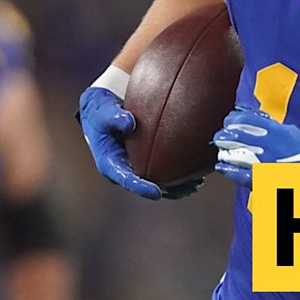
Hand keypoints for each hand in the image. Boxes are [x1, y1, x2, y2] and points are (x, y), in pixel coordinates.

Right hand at [78, 87, 202, 199]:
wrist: (105, 108)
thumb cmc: (101, 110)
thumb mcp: (101, 110)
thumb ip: (112, 116)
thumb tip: (129, 122)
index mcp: (110, 162)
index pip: (125, 179)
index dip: (141, 186)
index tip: (156, 191)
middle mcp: (125, 168)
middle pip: (147, 185)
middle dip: (167, 190)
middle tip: (187, 187)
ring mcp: (137, 164)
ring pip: (159, 181)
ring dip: (178, 185)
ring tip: (197, 182)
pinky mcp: (148, 158)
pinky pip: (166, 168)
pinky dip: (181, 170)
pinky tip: (198, 168)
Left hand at [214, 107, 299, 188]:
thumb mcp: (291, 133)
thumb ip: (272, 124)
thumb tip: (254, 115)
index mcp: (275, 131)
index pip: (245, 119)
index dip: (233, 119)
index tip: (229, 121)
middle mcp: (266, 144)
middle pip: (235, 135)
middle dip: (224, 135)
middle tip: (221, 136)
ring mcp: (261, 162)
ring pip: (233, 153)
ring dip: (224, 151)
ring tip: (222, 151)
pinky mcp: (259, 178)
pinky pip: (237, 173)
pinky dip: (227, 170)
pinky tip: (222, 167)